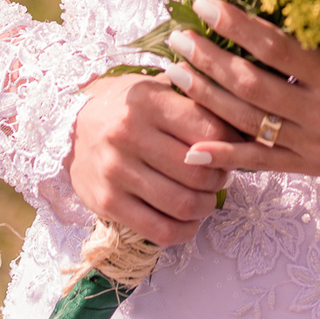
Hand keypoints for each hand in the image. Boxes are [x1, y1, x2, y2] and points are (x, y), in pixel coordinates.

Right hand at [65, 70, 244, 246]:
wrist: (72, 127)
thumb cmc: (129, 107)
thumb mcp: (159, 88)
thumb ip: (197, 98)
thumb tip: (247, 115)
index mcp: (148, 102)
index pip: (209, 128)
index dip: (231, 143)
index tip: (233, 147)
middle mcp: (129, 135)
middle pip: (199, 170)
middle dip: (220, 178)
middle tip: (221, 175)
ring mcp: (116, 172)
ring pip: (183, 203)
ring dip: (206, 205)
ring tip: (206, 197)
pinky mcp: (107, 203)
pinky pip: (160, 230)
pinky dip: (185, 230)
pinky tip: (189, 220)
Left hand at [164, 0, 319, 182]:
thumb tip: (276, 10)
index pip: (274, 46)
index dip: (235, 23)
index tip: (205, 3)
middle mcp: (319, 113)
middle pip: (249, 83)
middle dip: (206, 58)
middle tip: (177, 36)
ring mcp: (312, 145)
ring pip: (246, 121)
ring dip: (205, 95)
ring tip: (174, 73)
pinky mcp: (310, 168)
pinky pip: (260, 162)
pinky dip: (224, 154)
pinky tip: (191, 146)